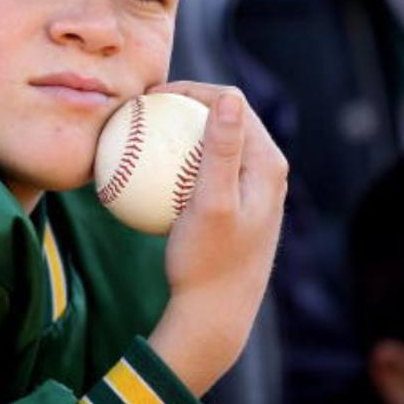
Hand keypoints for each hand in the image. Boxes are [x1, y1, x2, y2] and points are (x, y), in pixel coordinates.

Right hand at [145, 81, 286, 396]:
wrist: (215, 314)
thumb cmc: (209, 261)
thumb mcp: (212, 203)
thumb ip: (222, 149)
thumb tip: (227, 96)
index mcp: (268, 162)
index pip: (230, 101)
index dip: (189, 89)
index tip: (148, 99)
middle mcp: (265, 169)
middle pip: (220, 117)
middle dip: (179, 105)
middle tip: (137, 111)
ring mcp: (249, 187)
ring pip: (209, 141)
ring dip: (174, 130)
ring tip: (135, 131)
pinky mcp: (231, 203)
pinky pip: (200, 167)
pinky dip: (173, 160)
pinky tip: (140, 170)